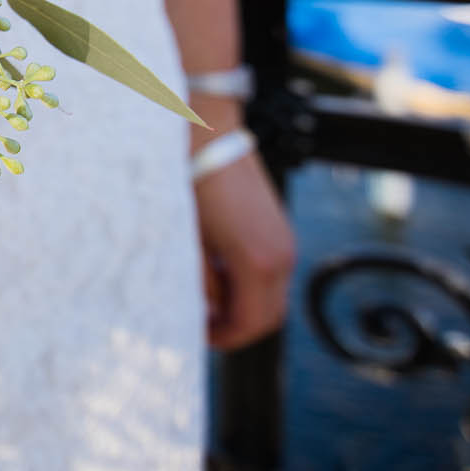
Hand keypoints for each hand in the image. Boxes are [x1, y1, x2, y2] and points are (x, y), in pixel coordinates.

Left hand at [192, 96, 296, 350]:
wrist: (206, 131)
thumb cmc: (186, 180)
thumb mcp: (184, 238)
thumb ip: (197, 281)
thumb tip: (205, 311)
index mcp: (256, 263)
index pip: (248, 324)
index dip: (222, 338)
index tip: (195, 336)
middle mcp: (281, 256)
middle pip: (268, 317)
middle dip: (236, 327)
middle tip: (200, 325)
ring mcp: (285, 240)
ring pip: (272, 296)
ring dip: (243, 305)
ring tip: (204, 298)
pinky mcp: (279, 226)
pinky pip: (272, 273)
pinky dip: (249, 283)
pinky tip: (216, 269)